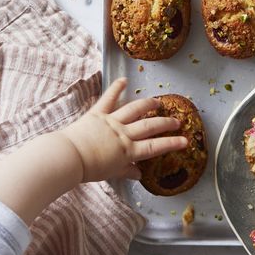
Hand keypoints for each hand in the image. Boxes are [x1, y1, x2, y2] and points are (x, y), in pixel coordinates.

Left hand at [59, 78, 186, 181]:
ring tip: (158, 102)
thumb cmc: (88, 169)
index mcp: (128, 151)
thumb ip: (126, 172)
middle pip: (149, 126)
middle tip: (177, 121)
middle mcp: (124, 133)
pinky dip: (116, 88)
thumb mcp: (111, 174)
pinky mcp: (98, 113)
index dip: (171, 143)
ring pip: (134, 109)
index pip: (154, 147)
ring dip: (148, 104)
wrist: (69, 157)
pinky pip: (109, 98)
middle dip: (165, 123)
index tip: (185, 141)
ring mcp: (112, 121)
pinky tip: (124, 80)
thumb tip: (139, 174)